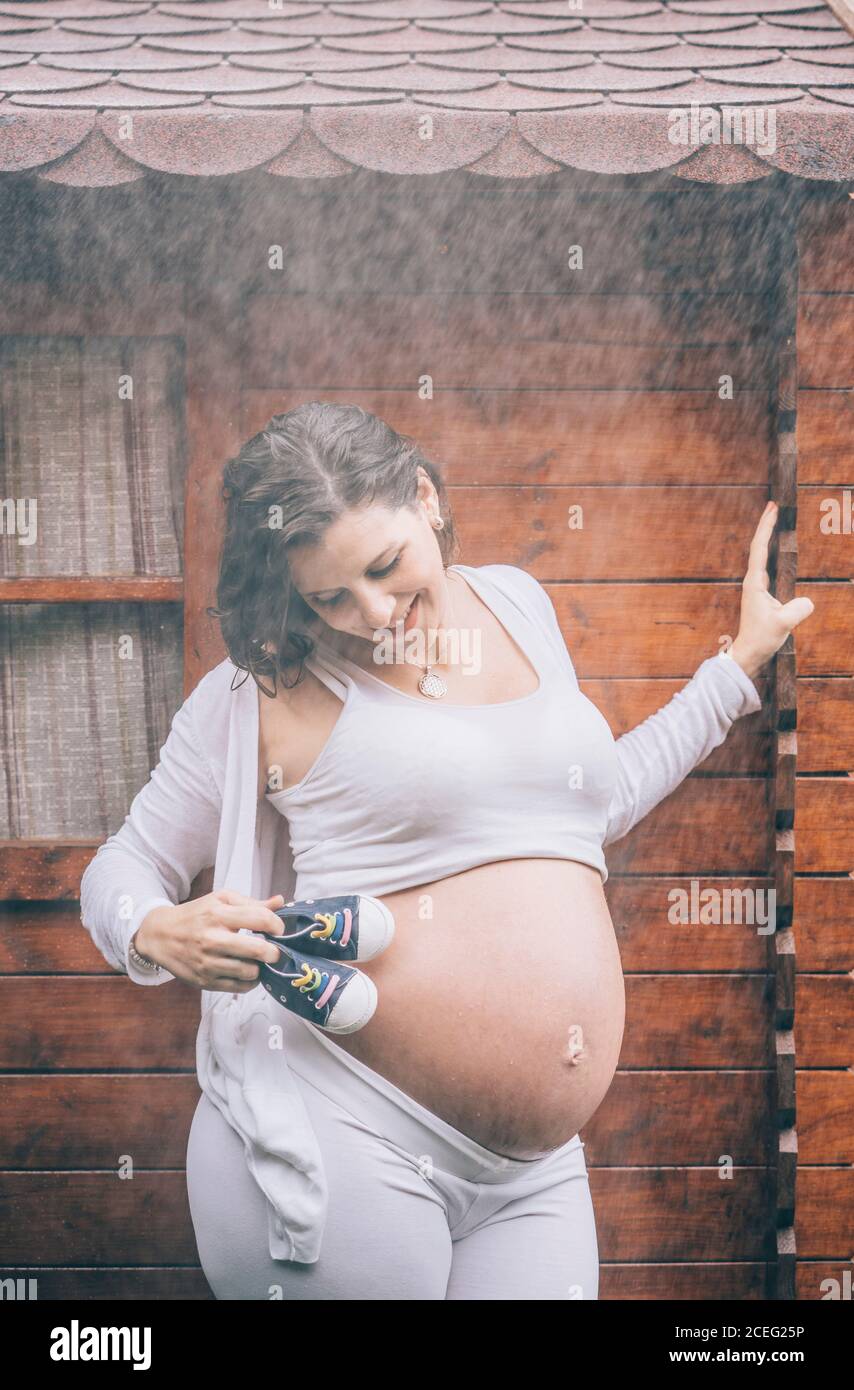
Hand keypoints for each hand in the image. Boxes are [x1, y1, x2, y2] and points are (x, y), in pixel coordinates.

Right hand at [133, 890, 285, 991]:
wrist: (160, 936)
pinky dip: (250, 981)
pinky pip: (239, 987)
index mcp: (218, 914)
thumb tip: (280, 901)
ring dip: (260, 967)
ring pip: (250, 972)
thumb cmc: (195, 915)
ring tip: (257, 960)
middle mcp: (212, 940)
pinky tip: (247, 971)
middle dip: (275, 952)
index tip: (278, 930)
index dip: (277, 925)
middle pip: (258, 950)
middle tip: (275, 950)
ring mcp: (207, 963)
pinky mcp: (205, 982)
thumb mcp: (220, 900)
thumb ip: (251, 902)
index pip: (260, 919)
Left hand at [727, 501, 814, 680]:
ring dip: (768, 537)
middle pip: (759, 546)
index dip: (766, 527)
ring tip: (776, 519)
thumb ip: (797, 610)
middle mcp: (753, 581)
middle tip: (774, 505)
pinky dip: (772, 552)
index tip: (772, 509)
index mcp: (754, 583)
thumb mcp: (783, 624)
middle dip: (766, 525)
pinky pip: (768, 566)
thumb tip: (808, 601)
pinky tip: (778, 550)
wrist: (749, 653)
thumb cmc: (761, 639)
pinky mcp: (762, 594)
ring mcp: (756, 587)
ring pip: (762, 555)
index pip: (759, 548)